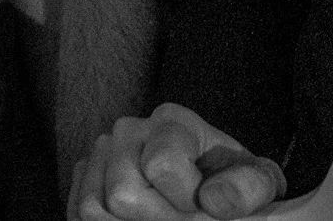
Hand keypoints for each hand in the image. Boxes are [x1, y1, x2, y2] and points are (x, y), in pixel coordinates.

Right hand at [69, 104, 283, 219]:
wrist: (204, 176)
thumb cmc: (229, 180)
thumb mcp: (254, 181)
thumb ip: (247, 187)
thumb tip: (213, 202)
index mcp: (172, 122)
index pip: (162, 166)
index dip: (185, 200)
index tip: (203, 206)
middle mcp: (129, 129)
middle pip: (123, 195)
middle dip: (155, 220)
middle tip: (179, 220)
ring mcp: (101, 152)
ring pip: (93, 208)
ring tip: (157, 219)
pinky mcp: (84, 175)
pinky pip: (78, 212)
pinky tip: (135, 220)